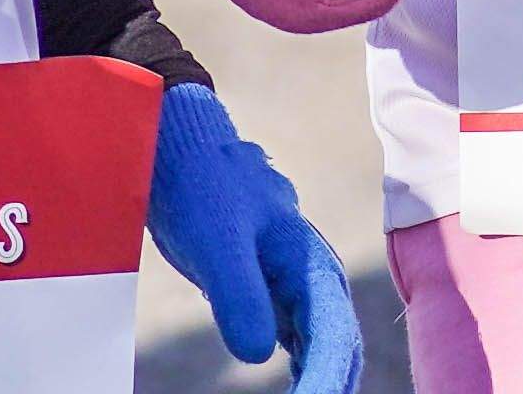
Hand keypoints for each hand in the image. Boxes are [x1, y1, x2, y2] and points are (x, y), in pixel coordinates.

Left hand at [141, 78, 364, 392]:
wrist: (185, 153)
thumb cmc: (203, 189)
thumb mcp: (216, 241)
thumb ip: (240, 293)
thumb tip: (258, 356)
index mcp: (311, 263)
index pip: (332, 337)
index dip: (327, 380)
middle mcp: (314, 277)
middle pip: (338, 347)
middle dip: (330, 383)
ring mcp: (295, 286)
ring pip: (323, 346)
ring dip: (320, 378)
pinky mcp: (271, 292)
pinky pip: (299, 341)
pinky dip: (302, 368)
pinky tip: (299, 387)